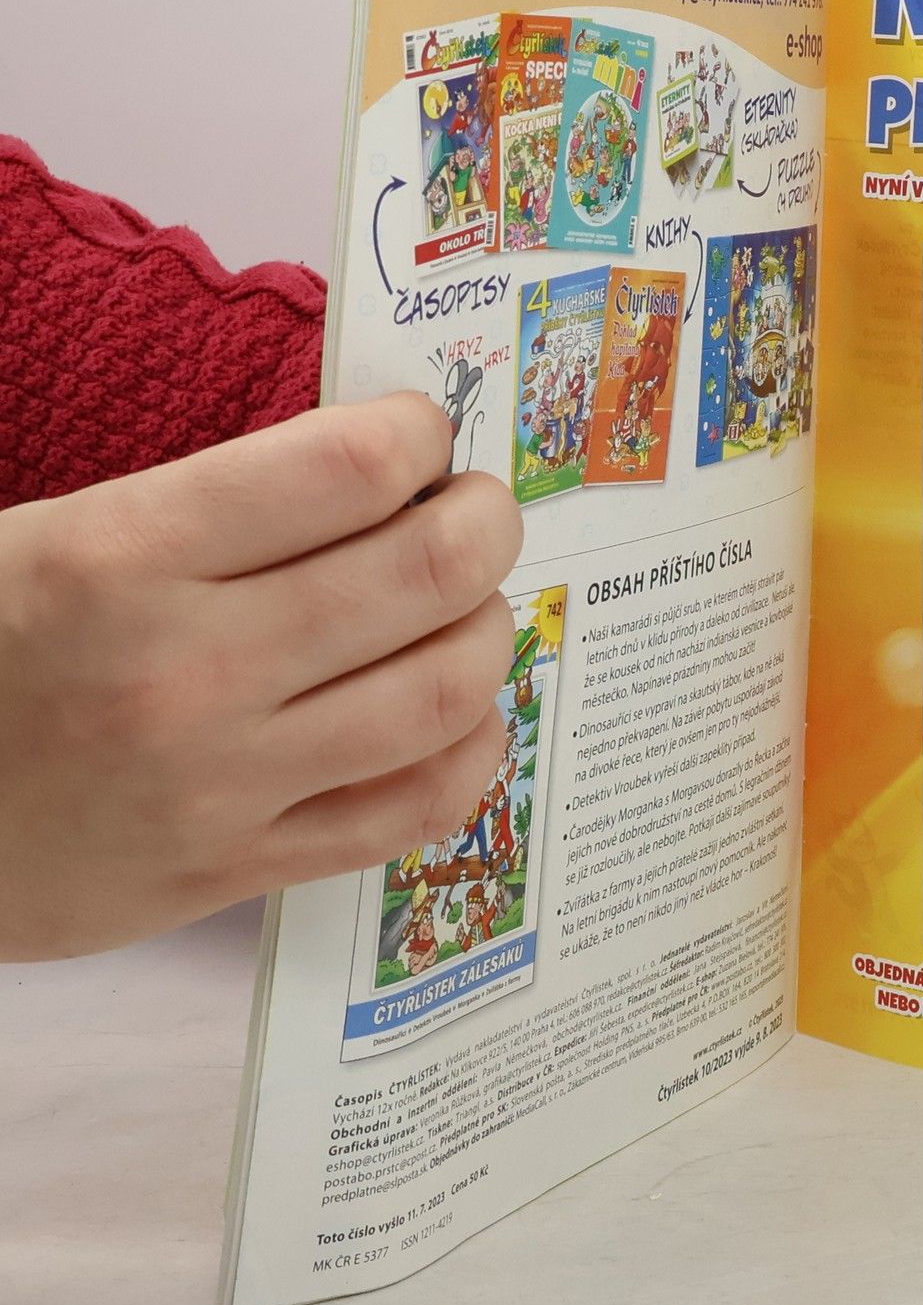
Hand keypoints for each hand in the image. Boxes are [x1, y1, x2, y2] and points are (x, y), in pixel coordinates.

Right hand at [0, 395, 523, 959]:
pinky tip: (462, 709)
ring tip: (472, 601)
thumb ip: (210, 506)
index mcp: (118, 557)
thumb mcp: (51, 539)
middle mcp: (184, 670)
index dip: (416, 435)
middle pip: (425, 572)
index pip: (345, 469)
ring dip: (489, 625)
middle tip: (480, 508)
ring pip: (443, 689)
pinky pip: (416, 807)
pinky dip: (472, 747)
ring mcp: (221, 783)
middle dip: (486, 520)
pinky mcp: (238, 869)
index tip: (421, 436)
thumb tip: (377, 467)